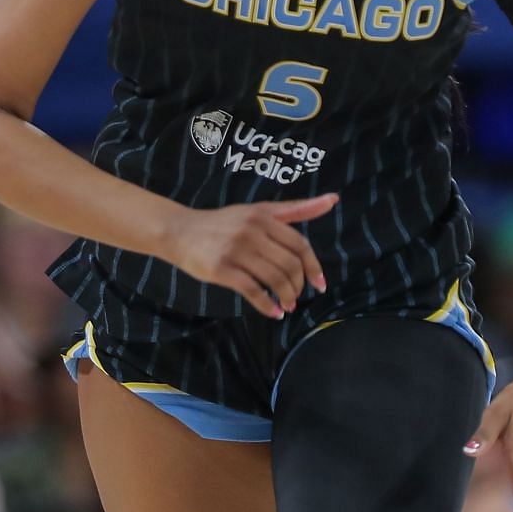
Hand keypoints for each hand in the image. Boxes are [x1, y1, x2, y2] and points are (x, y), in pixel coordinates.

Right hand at [162, 195, 335, 317]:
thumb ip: (295, 209)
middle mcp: (252, 231)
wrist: (179, 231)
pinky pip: (253, 291)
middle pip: (289, 264)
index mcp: (264, 217)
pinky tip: (273, 312)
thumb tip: (333, 199)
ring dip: (286, 297)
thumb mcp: (258, 211)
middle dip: (298, 285)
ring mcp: (236, 250)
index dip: (313, 267)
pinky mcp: (221, 269)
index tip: (319, 284)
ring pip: (274, 279)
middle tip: (296, 296)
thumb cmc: (222, 223)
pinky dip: (268, 305)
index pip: (300, 245)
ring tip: (287, 305)